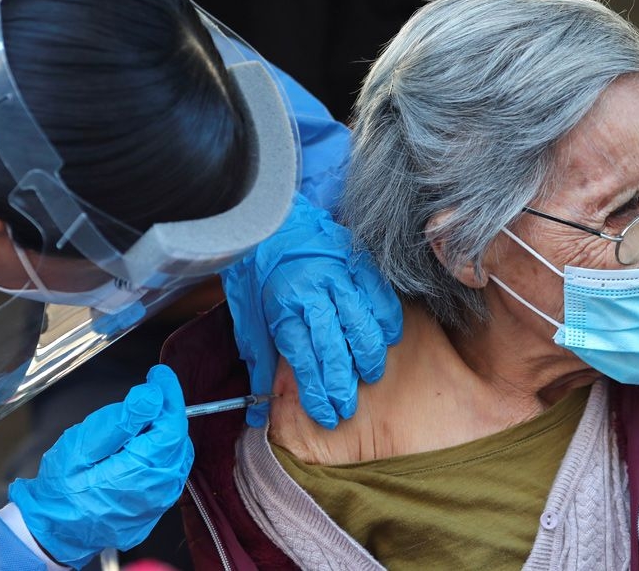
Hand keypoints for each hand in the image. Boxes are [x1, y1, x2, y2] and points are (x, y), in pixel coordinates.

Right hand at [8, 365, 192, 568]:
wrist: (54, 530)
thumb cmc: (62, 488)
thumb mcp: (83, 446)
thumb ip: (121, 420)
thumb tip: (152, 395)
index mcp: (142, 472)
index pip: (173, 425)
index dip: (169, 395)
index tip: (160, 375)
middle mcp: (160, 489)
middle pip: (177, 437)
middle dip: (165, 411)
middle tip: (144, 394)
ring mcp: (161, 501)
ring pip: (175, 453)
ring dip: (162, 430)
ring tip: (137, 420)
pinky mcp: (157, 505)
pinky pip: (169, 470)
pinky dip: (159, 450)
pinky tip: (138, 444)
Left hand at [222, 193, 402, 428]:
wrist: (274, 226)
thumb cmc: (262, 278)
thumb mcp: (251, 321)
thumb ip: (260, 365)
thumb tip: (259, 414)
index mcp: (284, 308)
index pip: (303, 359)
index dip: (316, 391)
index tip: (326, 413)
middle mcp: (312, 293)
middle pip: (332, 347)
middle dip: (341, 383)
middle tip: (348, 407)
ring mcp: (338, 276)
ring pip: (360, 323)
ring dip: (367, 355)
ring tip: (370, 375)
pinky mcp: (357, 262)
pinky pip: (379, 295)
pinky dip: (385, 319)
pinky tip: (387, 338)